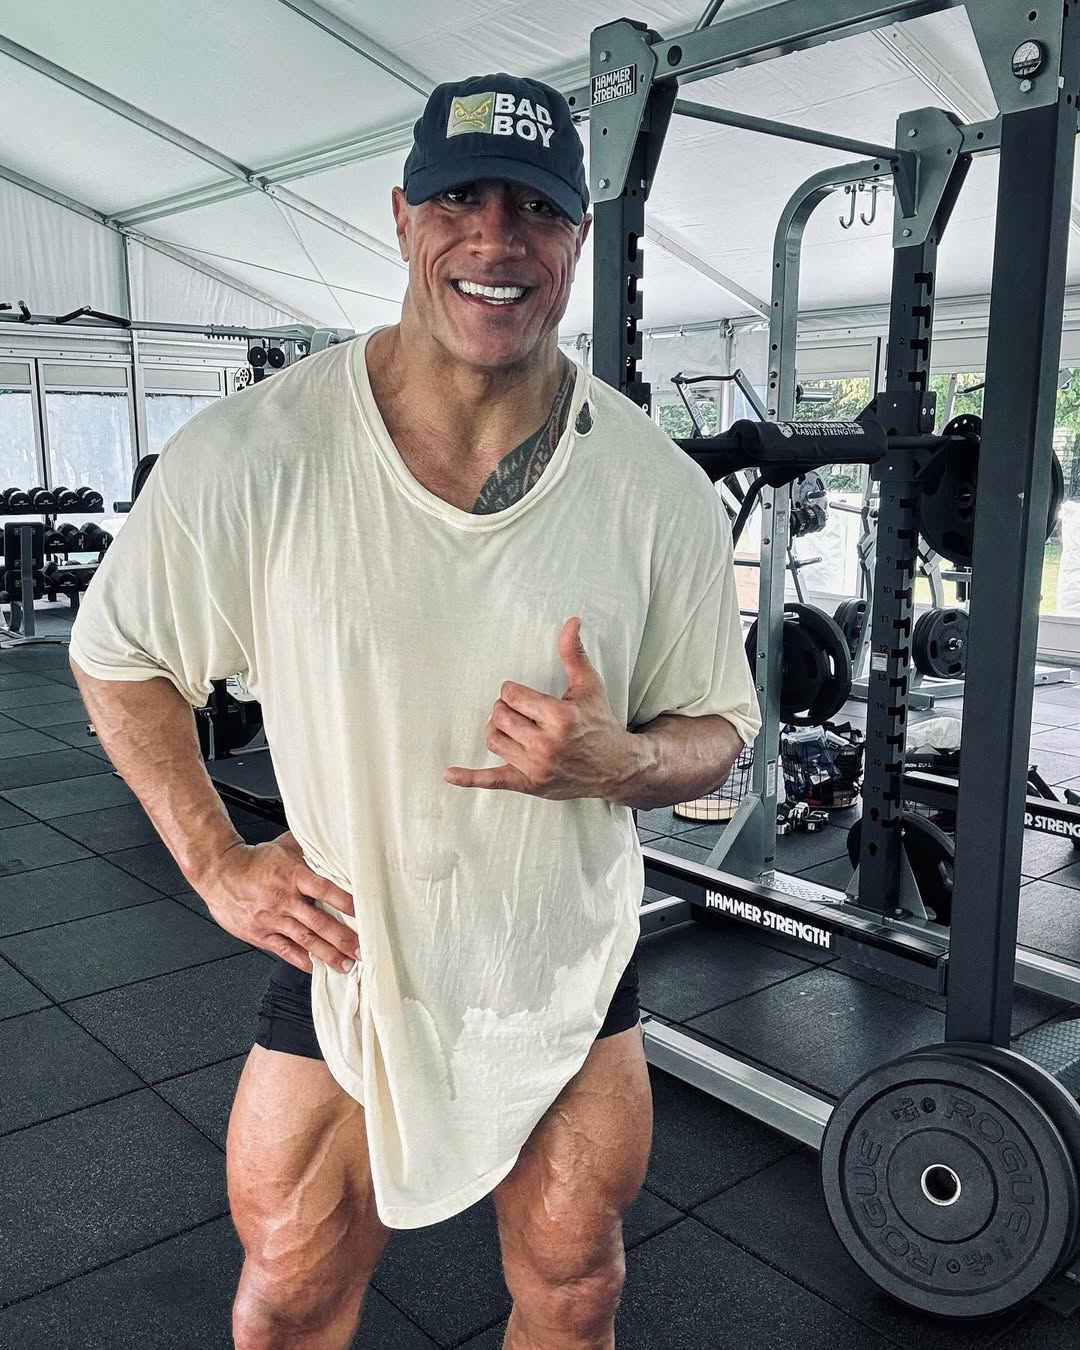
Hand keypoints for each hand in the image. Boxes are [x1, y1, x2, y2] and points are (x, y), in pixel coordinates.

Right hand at [197, 830, 358, 974]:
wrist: (219, 872)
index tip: (364, 913)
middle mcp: (284, 899)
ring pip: (305, 940)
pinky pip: (285, 950)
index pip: (325, 889)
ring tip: (346, 965)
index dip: (345, 902)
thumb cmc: (254, 860)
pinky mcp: (261, 934)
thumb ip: (311, 850)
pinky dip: (302, 961)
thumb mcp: (285, 846)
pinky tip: (316, 968)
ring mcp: (272, 919)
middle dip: (342, 939)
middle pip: (319, 922)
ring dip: (328, 955)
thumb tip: (336, 845)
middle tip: (361, 951)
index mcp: (293, 875)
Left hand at [444, 617, 634, 799]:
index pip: (512, 695)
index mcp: (560, 717)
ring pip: (494, 739)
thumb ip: (574, 654)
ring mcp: (536, 767)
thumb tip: (571, 621)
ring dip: (498, 729)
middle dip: (505, 708)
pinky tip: (449, 773)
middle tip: (520, 710)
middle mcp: (546, 744)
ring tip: (512, 727)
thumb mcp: (589, 686)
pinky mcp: (529, 784)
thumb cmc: (600, 723)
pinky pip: (492, 780)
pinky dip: (469, 778)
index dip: (513, 691)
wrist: (616, 767)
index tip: (524, 695)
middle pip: (500, 716)